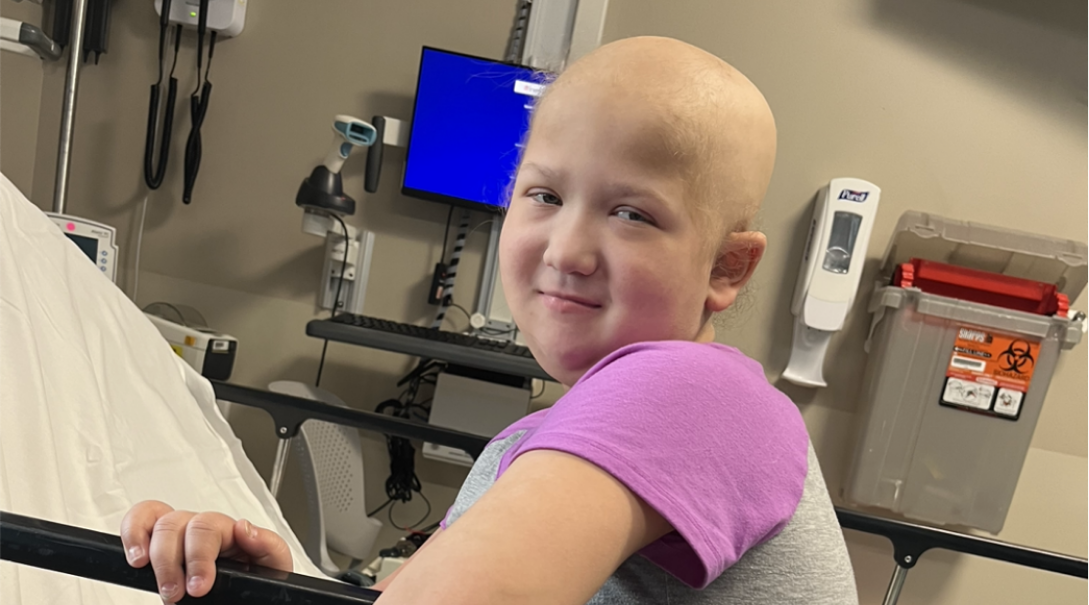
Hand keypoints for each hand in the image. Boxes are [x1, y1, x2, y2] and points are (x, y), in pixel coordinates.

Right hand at [120, 500, 291, 601]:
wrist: (246, 593)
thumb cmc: (257, 576)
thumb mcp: (272, 566)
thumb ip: (268, 546)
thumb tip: (245, 528)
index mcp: (230, 530)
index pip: (207, 528)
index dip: (198, 558)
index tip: (199, 587)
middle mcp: (202, 527)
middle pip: (177, 525)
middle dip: (172, 564)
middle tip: (176, 594)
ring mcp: (180, 532)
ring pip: (158, 523)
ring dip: (153, 554)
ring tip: (159, 583)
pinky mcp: (158, 541)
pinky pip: (141, 520)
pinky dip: (132, 531)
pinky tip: (134, 556)